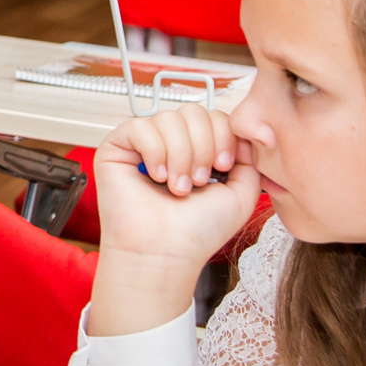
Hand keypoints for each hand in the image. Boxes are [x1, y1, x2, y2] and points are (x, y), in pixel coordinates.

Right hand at [86, 106, 261, 336]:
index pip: (213, 116)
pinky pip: (140, 126)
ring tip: (177, 187)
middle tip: (199, 182)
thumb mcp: (241, 193)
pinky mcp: (117, 147)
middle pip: (193, 112)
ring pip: (168, 118)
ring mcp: (142, 144)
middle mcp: (169, 143)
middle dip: (203, 146)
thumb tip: (243, 130)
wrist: (168, 253)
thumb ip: (249, 159)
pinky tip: (156, 177)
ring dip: (179, 155)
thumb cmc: (198, 231)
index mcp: (196, 150)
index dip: (223, 136)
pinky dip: (154, 152)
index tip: (223, 167)